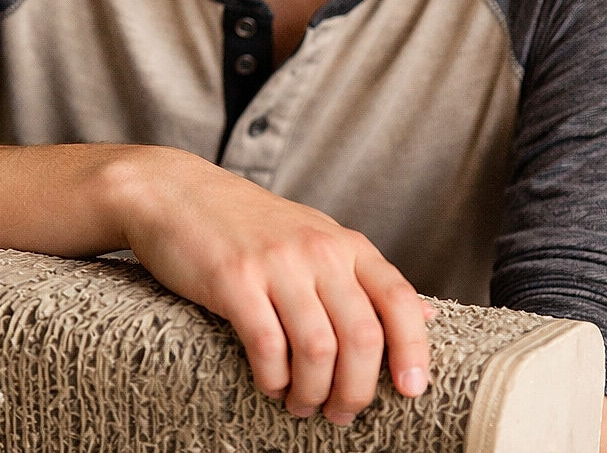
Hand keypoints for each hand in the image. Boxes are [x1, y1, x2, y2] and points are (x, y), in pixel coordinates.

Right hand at [108, 147, 431, 425]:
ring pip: (319, 349)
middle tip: (342, 414)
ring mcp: (277, 263)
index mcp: (345, 243)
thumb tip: (428, 317)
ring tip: (302, 405)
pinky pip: (268, 346)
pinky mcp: (234, 279)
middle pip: (362, 336)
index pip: (398, 299)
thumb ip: (367, 277)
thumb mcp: (317, 238)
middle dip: (357, 390)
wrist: (178, 192)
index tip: (412, 391)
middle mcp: (318, 249)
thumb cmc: (250, 225)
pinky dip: (273, 379)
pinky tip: (269, 383)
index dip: (413, 350)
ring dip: (314, 393)